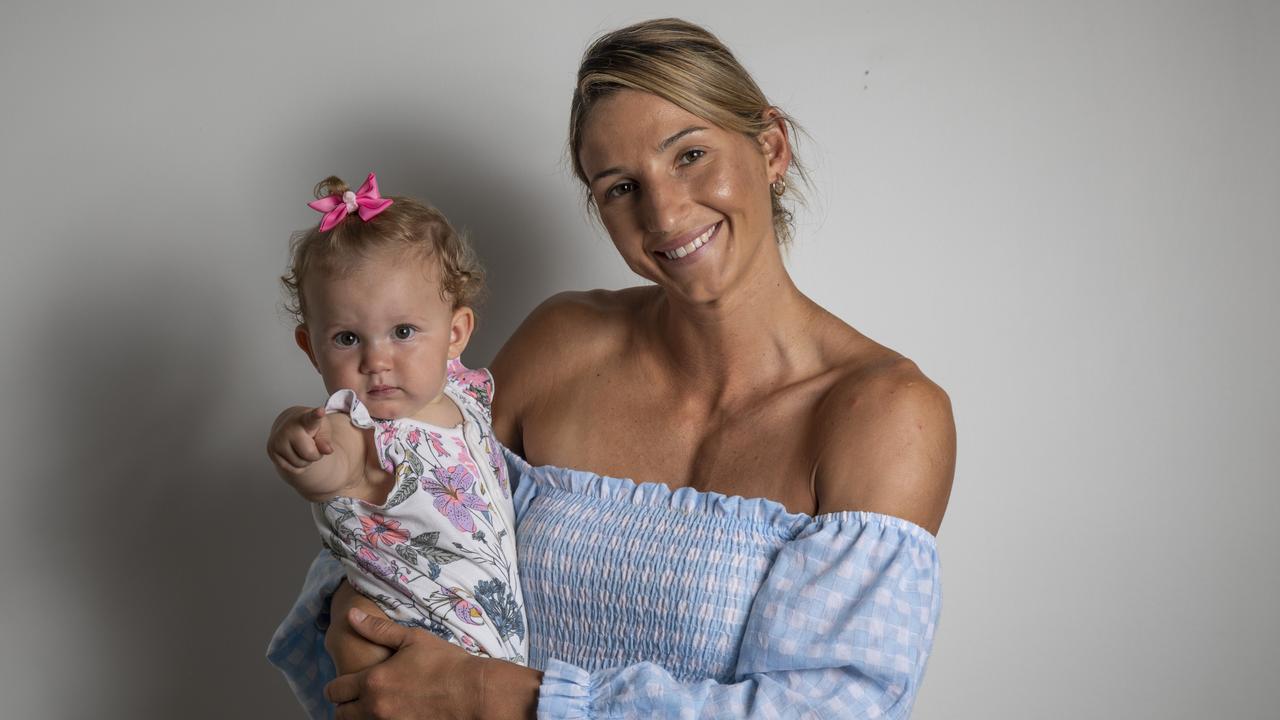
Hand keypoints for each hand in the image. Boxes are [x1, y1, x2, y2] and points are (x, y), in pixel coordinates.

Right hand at [267, 405, 332, 474]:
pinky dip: (297, 465)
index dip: (317, 415)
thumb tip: (327, 450)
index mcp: (305, 419)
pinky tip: (294, 453)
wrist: (290, 426)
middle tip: (312, 444)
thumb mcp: (323, 429)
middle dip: (315, 454)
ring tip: (302, 447)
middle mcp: (288, 428)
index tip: (320, 411)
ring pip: (300, 464)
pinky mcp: (271, 452)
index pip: (311, 418)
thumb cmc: (310, 427)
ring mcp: (277, 440)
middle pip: (309, 454)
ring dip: (306, 460)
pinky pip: (292, 469)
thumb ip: (326, 439)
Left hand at [324, 608, 479, 719]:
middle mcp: (376, 708)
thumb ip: (378, 629)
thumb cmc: (446, 663)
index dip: (335, 687)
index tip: (342, 684)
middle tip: (355, 696)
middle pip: (341, 715)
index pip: (335, 691)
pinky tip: (392, 712)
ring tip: (373, 705)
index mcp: (374, 682)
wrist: (475, 693)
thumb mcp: (412, 639)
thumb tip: (351, 615)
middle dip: (344, 705)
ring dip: (360, 716)